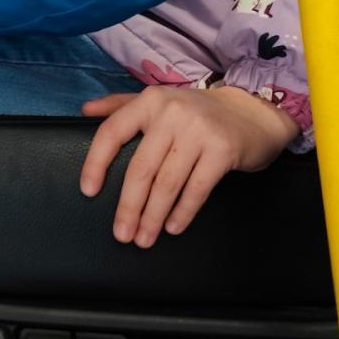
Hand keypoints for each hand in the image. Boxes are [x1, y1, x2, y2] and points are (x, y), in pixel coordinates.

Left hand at [78, 86, 299, 246]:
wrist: (252, 112)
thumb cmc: (198, 111)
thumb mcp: (159, 101)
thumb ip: (121, 104)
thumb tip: (85, 110)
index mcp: (150, 101)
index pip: (113, 132)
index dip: (96, 163)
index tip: (88, 191)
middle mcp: (171, 113)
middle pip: (141, 168)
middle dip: (129, 206)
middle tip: (121, 234)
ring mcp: (199, 131)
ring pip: (167, 183)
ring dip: (153, 216)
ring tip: (144, 237)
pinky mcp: (222, 150)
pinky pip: (196, 188)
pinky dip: (183, 212)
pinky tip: (172, 227)